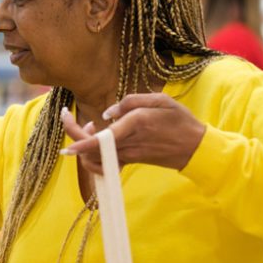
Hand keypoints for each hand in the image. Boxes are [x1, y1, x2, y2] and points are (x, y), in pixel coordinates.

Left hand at [61, 93, 205, 174]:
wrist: (196, 149)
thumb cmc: (180, 121)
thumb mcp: (161, 100)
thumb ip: (131, 101)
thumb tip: (107, 113)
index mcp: (135, 125)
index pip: (102, 138)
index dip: (82, 142)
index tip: (67, 148)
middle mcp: (129, 142)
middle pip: (93, 147)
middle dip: (74, 135)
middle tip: (68, 116)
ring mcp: (128, 154)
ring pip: (96, 155)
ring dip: (85, 142)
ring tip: (91, 125)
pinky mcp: (130, 160)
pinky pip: (106, 162)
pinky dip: (95, 154)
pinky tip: (100, 139)